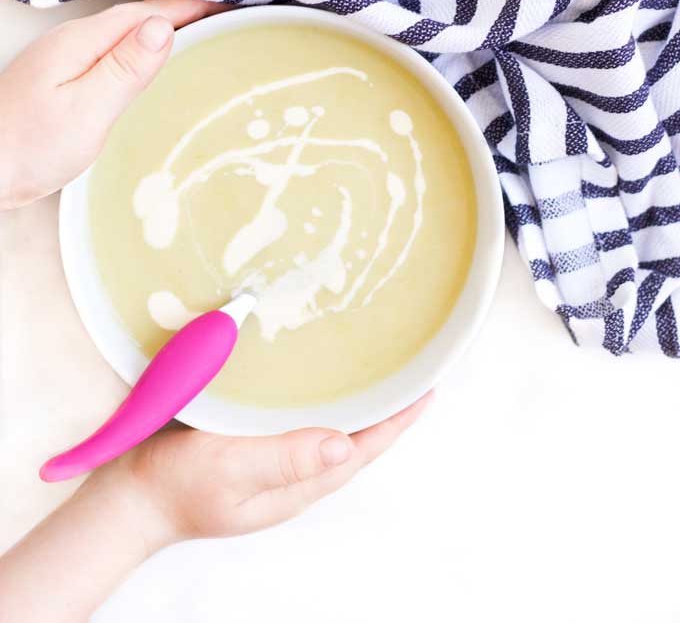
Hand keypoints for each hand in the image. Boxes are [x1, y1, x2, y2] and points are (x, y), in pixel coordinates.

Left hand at [0, 0, 226, 210]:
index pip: (148, 11)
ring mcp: (65, 57)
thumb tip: (163, 27)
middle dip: (184, 8)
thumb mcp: (86, 111)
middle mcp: (73, 39)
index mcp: (82, 40)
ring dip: (164, 24)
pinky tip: (154, 56)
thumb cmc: (28, 148)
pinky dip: (143, 45)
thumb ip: (126, 69)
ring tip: (204, 26)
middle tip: (229, 10)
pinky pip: (114, 48)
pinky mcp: (63, 76)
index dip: (191, 4)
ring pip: (126, 30)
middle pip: (138, 15)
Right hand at [0, 398, 431, 622]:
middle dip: (387, 410)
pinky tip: (320, 383)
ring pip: (332, 432)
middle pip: (356, 441)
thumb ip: (285, 456)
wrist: (129, 497)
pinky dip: (323, 403)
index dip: (398, 421)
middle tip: (413, 371)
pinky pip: (302, 425)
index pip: (363, 449)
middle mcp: (294, 475)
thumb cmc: (176, 485)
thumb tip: (346, 446)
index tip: (428, 389)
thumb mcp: (230, 468)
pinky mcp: (254, 449)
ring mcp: (275, 464)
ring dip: (359, 405)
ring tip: (382, 373)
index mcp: (297, 484)